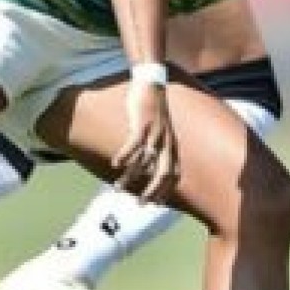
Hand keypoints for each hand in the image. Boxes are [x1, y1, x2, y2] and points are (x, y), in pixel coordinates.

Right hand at [112, 81, 178, 202]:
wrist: (152, 85)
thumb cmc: (153, 111)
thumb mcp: (159, 131)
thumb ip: (156, 147)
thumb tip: (146, 164)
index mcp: (172, 146)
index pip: (174, 175)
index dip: (165, 191)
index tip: (154, 203)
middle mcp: (166, 142)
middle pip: (163, 173)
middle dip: (152, 191)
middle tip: (140, 203)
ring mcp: (155, 133)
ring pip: (144, 162)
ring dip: (131, 177)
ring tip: (118, 188)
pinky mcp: (143, 124)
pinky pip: (134, 145)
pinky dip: (125, 156)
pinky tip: (115, 164)